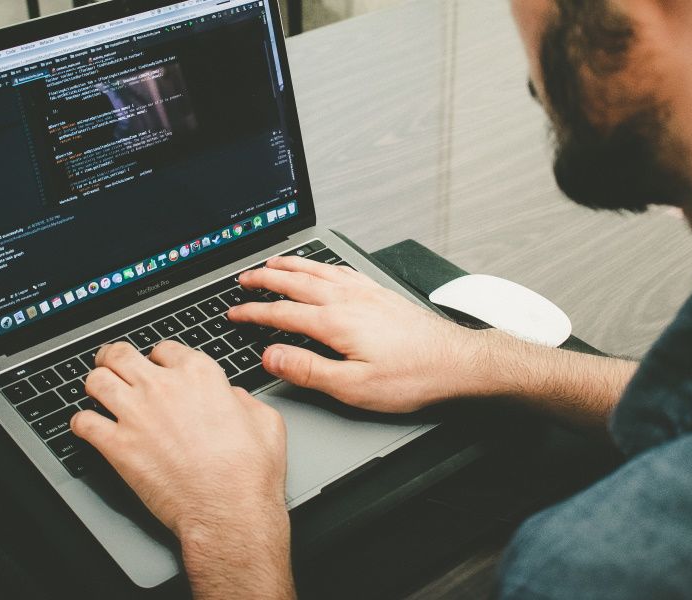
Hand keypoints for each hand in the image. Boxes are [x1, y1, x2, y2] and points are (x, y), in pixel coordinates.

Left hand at [71, 341, 293, 597]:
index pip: (164, 349)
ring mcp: (136, 414)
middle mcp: (163, 387)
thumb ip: (245, 400)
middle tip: (112, 365)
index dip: (158, 358)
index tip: (156, 366)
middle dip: (114, 358)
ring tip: (97, 391)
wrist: (228, 511)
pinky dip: (81, 424)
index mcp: (199, 375)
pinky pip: (82, 423)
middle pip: (121, 355)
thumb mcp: (266, 422)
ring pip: (96, 380)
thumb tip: (233, 398)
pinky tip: (87, 427)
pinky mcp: (117, 446)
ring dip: (95, 384)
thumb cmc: (249, 473)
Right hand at [227, 255, 487, 412]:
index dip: (253, 313)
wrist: (457, 362)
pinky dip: (322, 265)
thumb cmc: (412, 377)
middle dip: (265, 280)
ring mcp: (367, 293)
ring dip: (291, 265)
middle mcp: (349, 300)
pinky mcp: (381, 294)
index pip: (282, 313)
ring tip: (273, 263)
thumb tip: (272, 357)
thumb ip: (309, 370)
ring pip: (319, 271)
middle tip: (243, 278)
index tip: (234, 313)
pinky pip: (342, 271)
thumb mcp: (354, 387)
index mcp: (336, 323)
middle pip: (296, 282)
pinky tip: (322, 268)